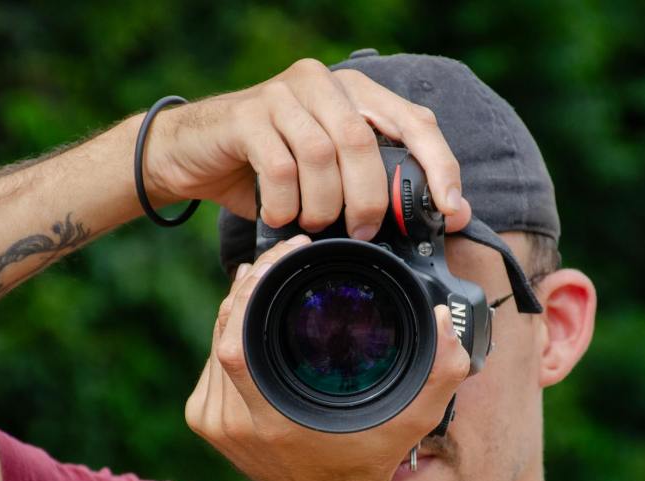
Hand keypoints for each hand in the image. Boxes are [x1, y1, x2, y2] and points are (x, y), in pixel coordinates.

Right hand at [143, 58, 472, 240]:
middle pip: (363, 142)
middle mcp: (322, 83)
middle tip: (365, 232)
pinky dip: (283, 203)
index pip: (415, 120)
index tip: (451, 210)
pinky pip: (279, 167)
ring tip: (313, 223)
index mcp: (356, 92)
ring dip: (322, 204)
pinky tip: (278, 215)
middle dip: (369, 198)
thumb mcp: (330, 175)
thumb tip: (446, 216)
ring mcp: (281, 94)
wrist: (193, 155)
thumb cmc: (268, 169)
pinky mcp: (246, 115)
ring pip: (321, 154)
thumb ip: (377, 184)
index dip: (440, 166)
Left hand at [184, 235, 470, 480]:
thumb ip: (440, 373)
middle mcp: (233, 421)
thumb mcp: (413, 422)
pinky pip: (211, 356)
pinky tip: (257, 317)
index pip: (236, 342)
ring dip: (240, 303)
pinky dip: (233, 329)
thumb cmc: (365, 463)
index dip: (253, 290)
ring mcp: (212, 420)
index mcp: (272, 420)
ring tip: (272, 276)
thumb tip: (443, 320)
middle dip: (250, 283)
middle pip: (222, 328)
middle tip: (282, 256)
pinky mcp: (202, 418)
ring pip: (215, 337)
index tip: (283, 257)